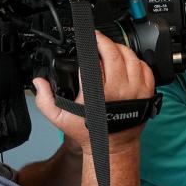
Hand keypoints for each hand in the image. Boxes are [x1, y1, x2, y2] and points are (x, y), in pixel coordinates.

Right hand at [33, 31, 154, 151]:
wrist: (113, 147)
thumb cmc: (89, 132)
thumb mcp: (59, 118)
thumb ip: (44, 99)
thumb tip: (38, 81)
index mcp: (98, 94)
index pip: (93, 61)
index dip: (89, 47)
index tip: (85, 40)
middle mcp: (120, 90)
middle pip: (114, 54)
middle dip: (104, 41)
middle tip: (97, 38)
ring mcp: (136, 91)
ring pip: (132, 58)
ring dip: (120, 49)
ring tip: (111, 48)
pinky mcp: (147, 93)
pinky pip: (146, 69)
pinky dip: (136, 61)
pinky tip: (127, 61)